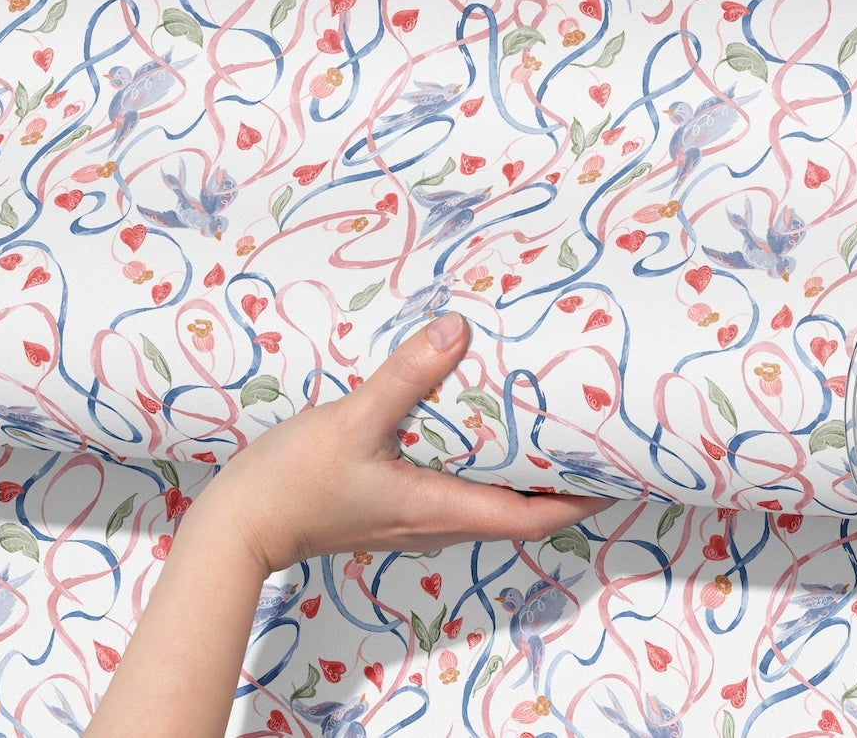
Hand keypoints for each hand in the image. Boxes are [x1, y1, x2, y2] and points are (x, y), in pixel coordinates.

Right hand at [202, 312, 613, 575]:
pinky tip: (470, 424)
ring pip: (485, 498)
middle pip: (517, 509)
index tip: (615, 474)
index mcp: (437, 507)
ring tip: (541, 423)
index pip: (529, 516)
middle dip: (559, 481)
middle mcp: (434, 519)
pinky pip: (453, 486)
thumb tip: (458, 330)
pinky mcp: (389, 504)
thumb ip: (406, 376)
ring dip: (519, 470)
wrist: (241, 525)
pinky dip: (478, 462)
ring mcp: (411, 515)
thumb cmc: (296, 481)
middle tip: (587, 435)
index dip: (578, 500)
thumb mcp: (353, 421)